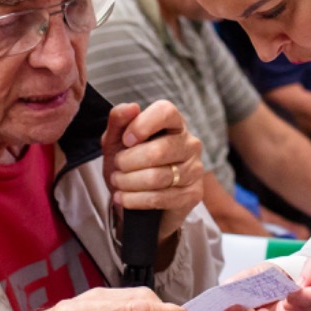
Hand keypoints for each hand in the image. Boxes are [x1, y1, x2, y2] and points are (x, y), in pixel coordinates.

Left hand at [102, 101, 203, 243]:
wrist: (139, 204)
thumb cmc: (130, 163)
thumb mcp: (116, 140)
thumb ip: (119, 121)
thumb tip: (131, 107)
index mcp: (174, 123)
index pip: (166, 112)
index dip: (142, 125)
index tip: (126, 140)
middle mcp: (190, 144)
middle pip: (159, 150)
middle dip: (128, 161)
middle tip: (117, 166)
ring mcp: (194, 170)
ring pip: (157, 177)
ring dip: (128, 182)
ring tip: (117, 182)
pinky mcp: (193, 194)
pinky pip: (160, 198)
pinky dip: (134, 199)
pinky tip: (123, 198)